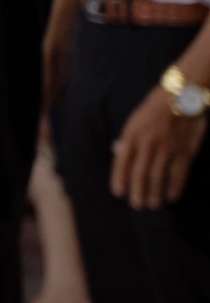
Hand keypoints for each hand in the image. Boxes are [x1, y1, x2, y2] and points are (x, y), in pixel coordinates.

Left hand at [112, 90, 205, 209]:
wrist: (180, 97)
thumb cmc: (152, 110)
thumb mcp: (133, 121)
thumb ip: (128, 140)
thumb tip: (119, 156)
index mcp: (132, 135)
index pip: (122, 161)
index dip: (119, 179)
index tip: (118, 193)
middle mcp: (149, 143)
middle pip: (140, 173)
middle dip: (138, 191)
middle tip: (137, 205)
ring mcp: (168, 148)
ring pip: (159, 176)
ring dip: (155, 193)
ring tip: (152, 205)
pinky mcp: (184, 150)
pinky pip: (179, 173)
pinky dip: (175, 186)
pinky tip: (172, 196)